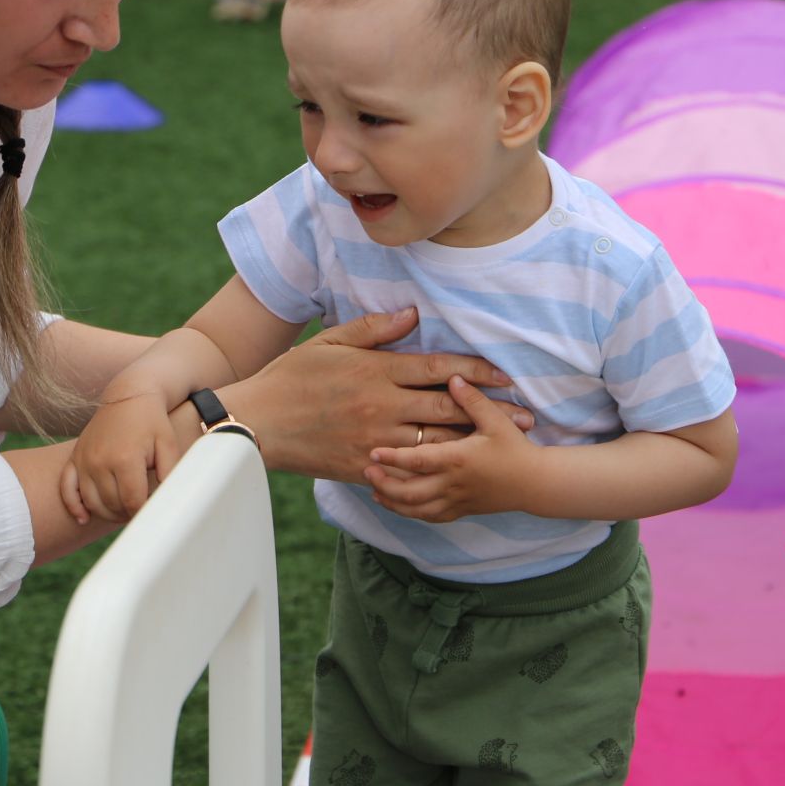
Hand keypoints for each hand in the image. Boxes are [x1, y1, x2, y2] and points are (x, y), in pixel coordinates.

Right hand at [61, 388, 181, 522]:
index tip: (151, 512)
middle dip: (127, 513)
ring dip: (106, 513)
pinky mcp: (75, 457)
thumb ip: (170, 472)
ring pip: (91, 502)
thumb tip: (170, 500)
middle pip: (111, 505)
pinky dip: (73, 506)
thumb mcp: (168, 444)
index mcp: (125, 458)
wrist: (129, 394)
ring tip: (122, 512)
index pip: (132, 501)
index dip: (143, 512)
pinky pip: (66, 489)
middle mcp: (100, 461)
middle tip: (139, 510)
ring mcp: (84, 460)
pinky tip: (83, 518)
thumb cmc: (152, 421)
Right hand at [227, 308, 536, 482]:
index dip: (476, 372)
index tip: (505, 376)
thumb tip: (414, 314)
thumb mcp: (330, 342)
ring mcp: (376, 439)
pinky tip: (460, 470)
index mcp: (377, 371)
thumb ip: (374, 330)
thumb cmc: (292, 377)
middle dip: (491, 412)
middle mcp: (382, 405)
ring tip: (504, 445)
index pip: (439, 368)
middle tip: (526, 416)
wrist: (258, 423)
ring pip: (437, 441)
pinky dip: (437, 468)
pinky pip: (409, 468)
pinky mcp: (366, 466)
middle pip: (449, 407)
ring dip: (474, 442)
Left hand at [364, 375, 538, 521]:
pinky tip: (396, 505)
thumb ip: (471, 399)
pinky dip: (409, 513)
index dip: (393, 458)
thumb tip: (453, 377)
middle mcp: (452, 484)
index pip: (418, 461)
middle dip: (385, 484)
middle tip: (367, 470)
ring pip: (416, 508)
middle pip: (409, 492)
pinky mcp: (460, 511)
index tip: (372, 452)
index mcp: (457, 459)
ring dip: (392, 501)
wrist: (535, 484)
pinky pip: (429, 517)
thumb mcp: (496, 420)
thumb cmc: (515, 448)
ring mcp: (455, 501)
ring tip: (374, 490)